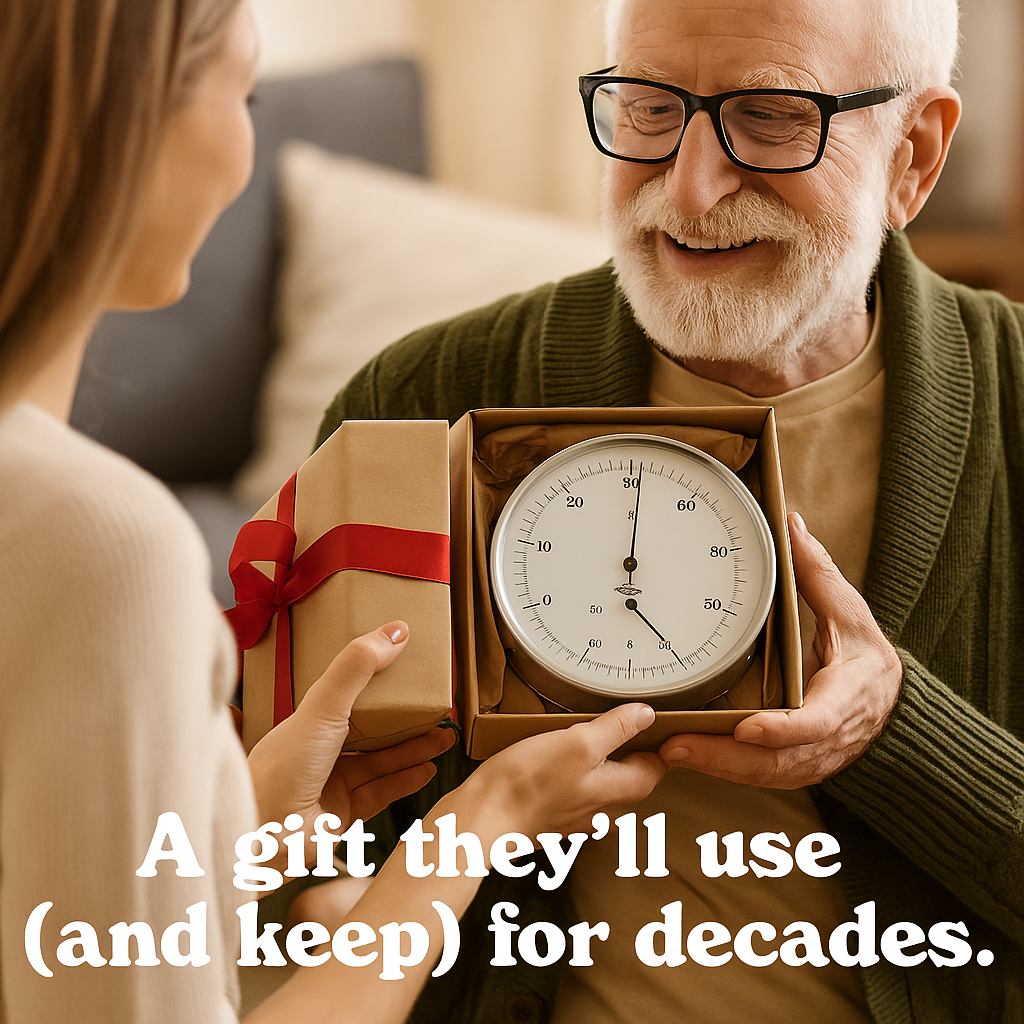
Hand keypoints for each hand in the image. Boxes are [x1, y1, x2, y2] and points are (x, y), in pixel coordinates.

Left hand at [247, 621, 455, 866]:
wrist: (266, 834)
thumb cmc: (282, 767)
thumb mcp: (323, 706)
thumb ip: (357, 667)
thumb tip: (396, 630)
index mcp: (310, 721)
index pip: (350, 693)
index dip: (378, 680)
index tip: (409, 667)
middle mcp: (321, 750)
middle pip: (372, 730)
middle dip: (406, 720)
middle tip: (437, 708)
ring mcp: (333, 783)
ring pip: (382, 761)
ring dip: (415, 750)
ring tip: (444, 738)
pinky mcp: (344, 814)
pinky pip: (383, 793)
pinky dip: (407, 781)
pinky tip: (428, 769)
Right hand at [457, 703, 665, 841]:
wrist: (482, 820)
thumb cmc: (527, 782)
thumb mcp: (578, 742)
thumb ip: (616, 729)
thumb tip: (647, 715)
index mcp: (616, 792)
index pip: (654, 769)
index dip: (655, 743)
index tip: (649, 721)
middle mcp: (601, 811)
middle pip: (628, 778)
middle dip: (627, 752)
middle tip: (617, 722)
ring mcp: (574, 817)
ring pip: (599, 786)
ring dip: (597, 764)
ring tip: (581, 737)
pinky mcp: (550, 818)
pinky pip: (571, 793)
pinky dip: (570, 775)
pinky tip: (551, 761)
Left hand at [659, 512, 902, 788]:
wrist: (892, 706)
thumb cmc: (866, 657)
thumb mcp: (851, 612)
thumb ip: (819, 573)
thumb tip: (792, 525)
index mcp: (847, 698)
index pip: (816, 722)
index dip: (784, 729)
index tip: (749, 727)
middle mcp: (830, 738)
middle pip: (777, 758)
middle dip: (727, 756)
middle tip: (679, 745)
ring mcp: (813, 759)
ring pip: (763, 773)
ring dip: (718, 767)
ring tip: (672, 752)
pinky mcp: (795, 767)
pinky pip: (758, 776)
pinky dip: (724, 772)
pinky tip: (688, 759)